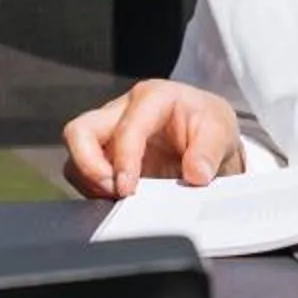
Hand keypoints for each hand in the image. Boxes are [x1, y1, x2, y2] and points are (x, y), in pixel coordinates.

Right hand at [62, 80, 245, 199]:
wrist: (208, 139)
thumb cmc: (209, 125)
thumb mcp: (222, 131)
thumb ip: (210, 151)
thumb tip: (196, 174)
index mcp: (153, 97)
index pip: (126, 126)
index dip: (124, 159)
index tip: (127, 188)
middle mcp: (123, 110)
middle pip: (80, 130)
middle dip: (88, 165)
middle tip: (113, 192)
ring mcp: (109, 133)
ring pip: (76, 154)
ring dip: (90, 180)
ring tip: (118, 200)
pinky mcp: (104, 156)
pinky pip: (82, 172)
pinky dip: (93, 189)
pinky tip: (118, 199)